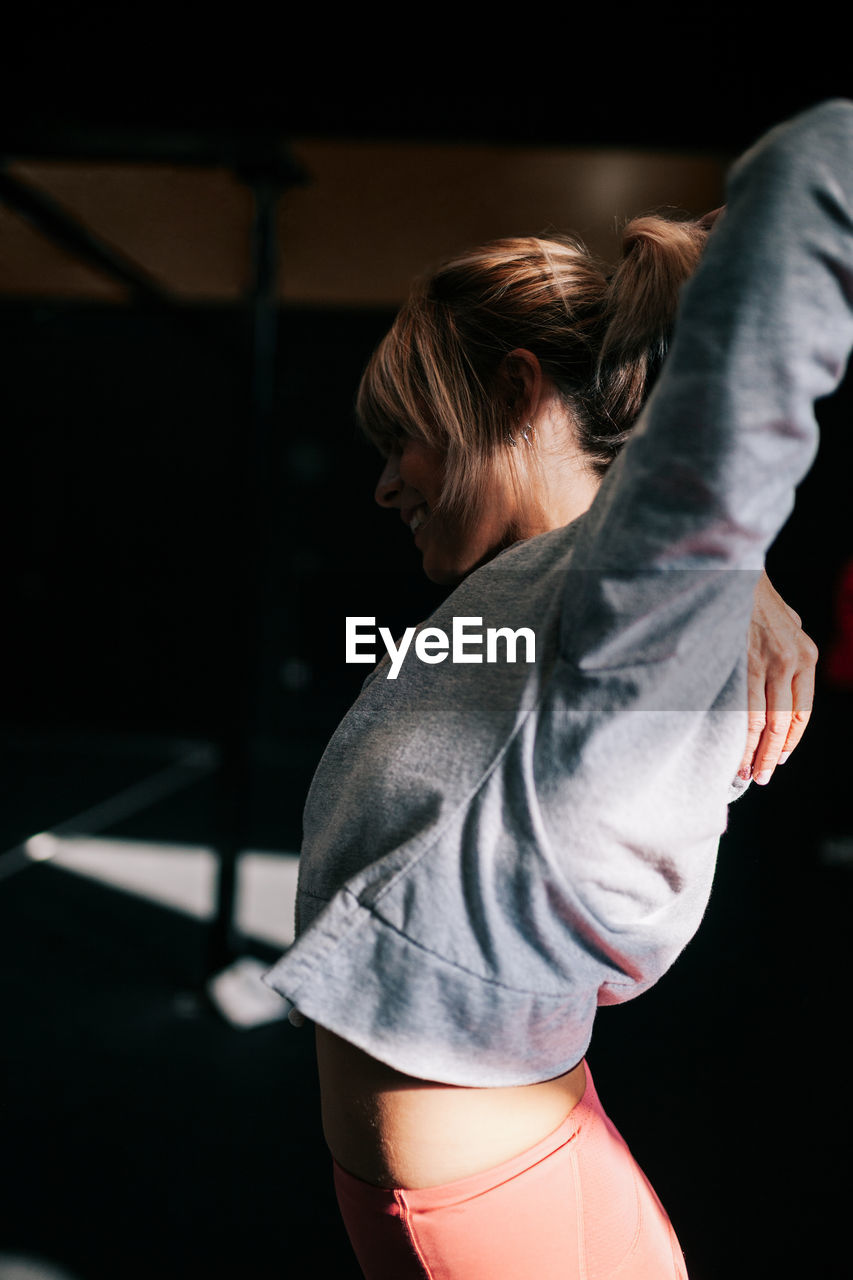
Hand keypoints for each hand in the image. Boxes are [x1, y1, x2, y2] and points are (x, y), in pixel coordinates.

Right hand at [740, 571, 817, 783]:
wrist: (732, 570)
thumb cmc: (752, 596)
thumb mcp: (786, 621)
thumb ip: (788, 650)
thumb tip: (784, 675)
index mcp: (807, 656)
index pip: (803, 713)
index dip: (791, 741)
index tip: (780, 758)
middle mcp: (795, 662)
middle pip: (787, 724)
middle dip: (774, 755)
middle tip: (763, 777)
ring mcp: (771, 664)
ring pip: (768, 722)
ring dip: (757, 752)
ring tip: (748, 774)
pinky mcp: (747, 663)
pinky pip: (747, 709)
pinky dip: (743, 736)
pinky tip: (737, 752)